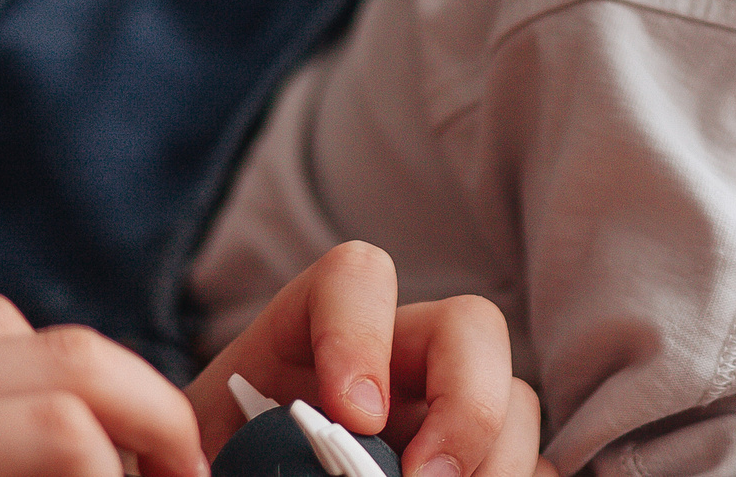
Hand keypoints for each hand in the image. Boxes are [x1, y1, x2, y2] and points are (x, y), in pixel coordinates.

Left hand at [0, 290, 203, 476]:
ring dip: (86, 377)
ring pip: (14, 323)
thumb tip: (117, 470)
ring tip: (106, 439)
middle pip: (66, 355)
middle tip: (181, 463)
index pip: (59, 431)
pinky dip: (10, 355)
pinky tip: (21, 407)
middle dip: (152, 409)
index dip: (137, 463)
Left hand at [187, 242, 547, 476]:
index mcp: (308, 342)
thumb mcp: (210, 465)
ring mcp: (441, 412)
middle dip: (466, 404)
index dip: (361, 331)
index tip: (351, 418)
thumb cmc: (206, 476)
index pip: (354, 278)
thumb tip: (314, 470)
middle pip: (468, 326)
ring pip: (514, 400)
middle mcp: (392, 362)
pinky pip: (530, 463)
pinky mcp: (474, 461)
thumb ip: (250, 458)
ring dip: (496, 461)